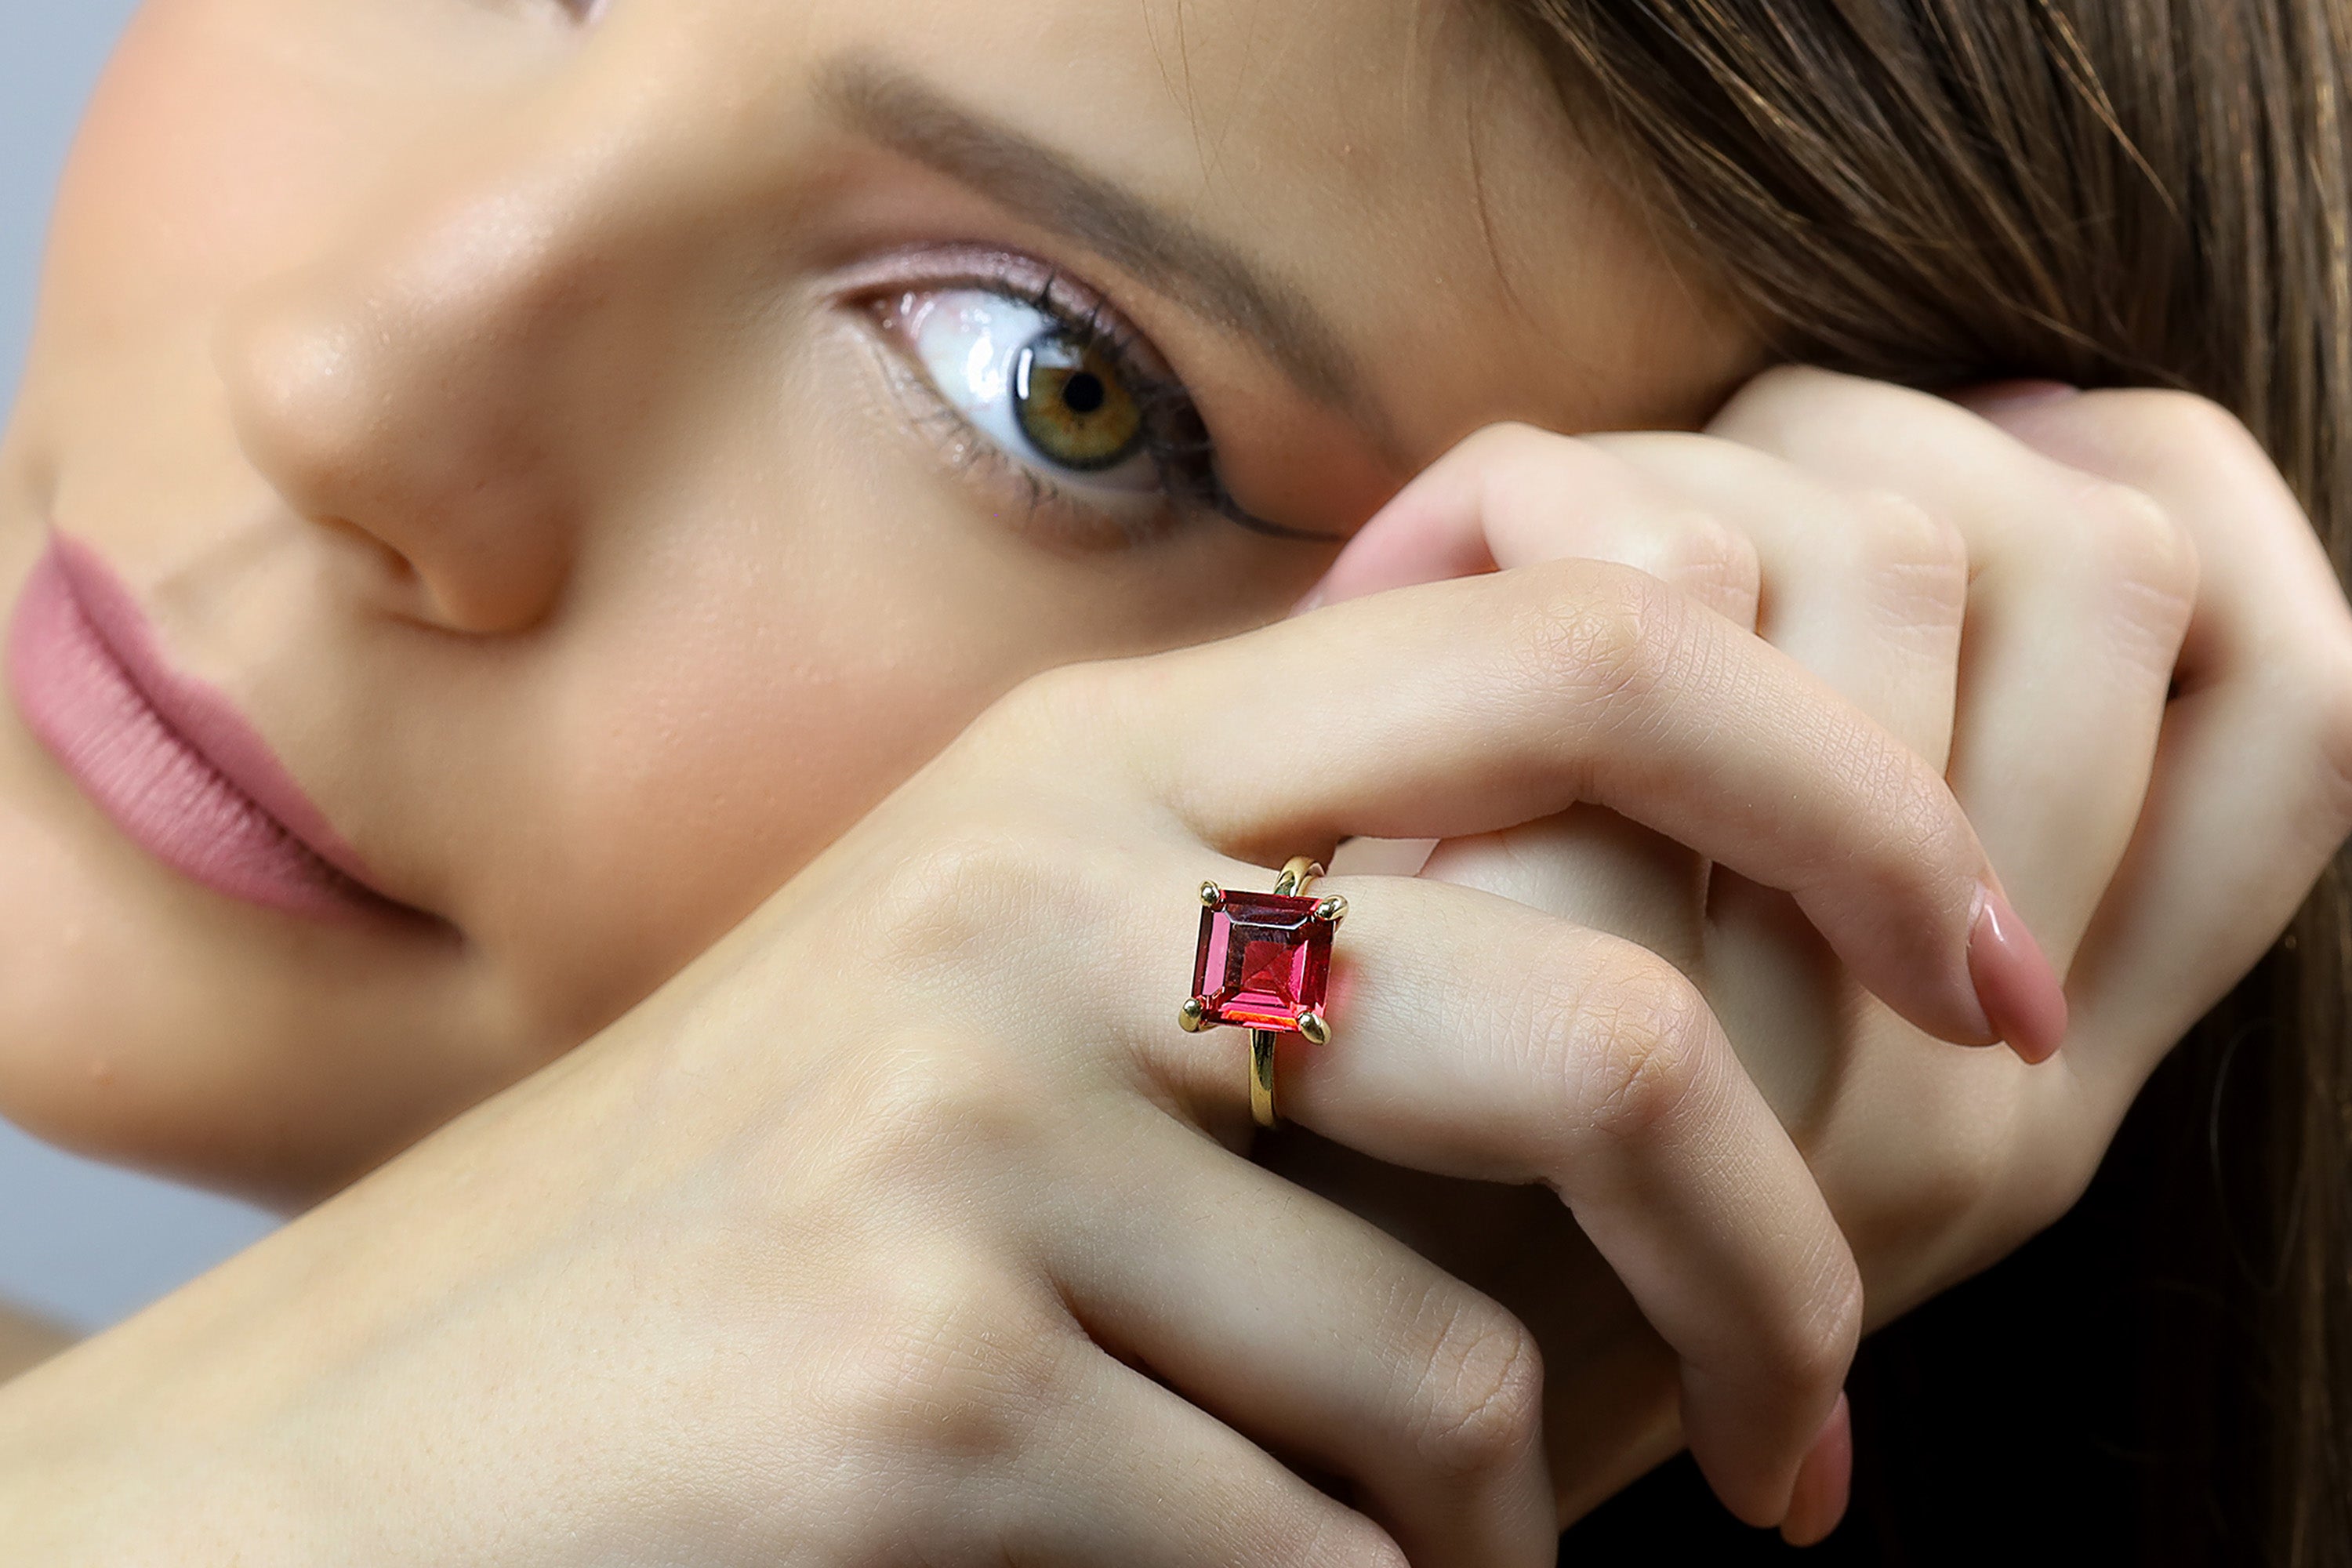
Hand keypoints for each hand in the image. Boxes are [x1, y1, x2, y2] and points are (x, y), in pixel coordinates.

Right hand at [0, 529, 2049, 1563]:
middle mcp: (1040, 898)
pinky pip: (1308, 1551)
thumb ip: (1272, 916)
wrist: (377, 1454)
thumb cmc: (742, 1226)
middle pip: (1597, 1031)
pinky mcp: (924, 1383)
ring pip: (1459, 1375)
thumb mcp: (1006, 986)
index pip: (1583, 650)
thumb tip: (1648, 972)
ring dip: (1496, 1531)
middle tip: (1811, 1439)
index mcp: (1093, 761)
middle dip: (1779, 1265)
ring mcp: (969, 1131)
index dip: (1841, 792)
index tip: (1974, 966)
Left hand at [1273, 367, 2351, 1527]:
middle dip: (1878, 433)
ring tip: (1522, 530)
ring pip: (1868, 546)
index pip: (2299, 718)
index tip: (2020, 420)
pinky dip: (1505, 507)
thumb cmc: (1439, 1179)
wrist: (1288, 1418)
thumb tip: (1878, 529)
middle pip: (2085, 564)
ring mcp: (1812, 1042)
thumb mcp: (1703, 1043)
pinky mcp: (1594, 1002)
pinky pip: (1638, 603)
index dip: (2207, 508)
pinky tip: (1389, 578)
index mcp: (2046, 1081)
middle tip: (1701, 461)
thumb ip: (1819, 854)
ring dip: (1686, 461)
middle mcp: (1990, 1077)